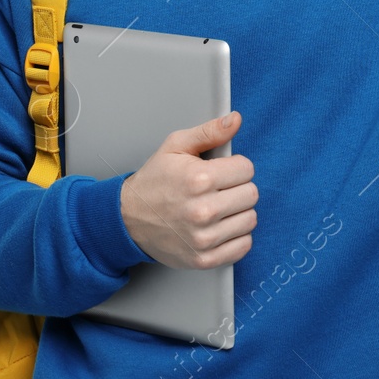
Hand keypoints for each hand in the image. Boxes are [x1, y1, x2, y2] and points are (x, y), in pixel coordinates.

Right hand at [120, 110, 256, 269]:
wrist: (127, 218)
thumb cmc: (153, 181)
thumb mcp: (175, 147)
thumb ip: (209, 132)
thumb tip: (234, 120)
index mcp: (198, 179)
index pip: (247, 169)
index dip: (236, 167)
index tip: (222, 172)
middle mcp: (203, 210)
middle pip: (251, 194)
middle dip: (238, 188)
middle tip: (219, 190)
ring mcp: (204, 238)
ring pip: (250, 219)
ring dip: (238, 212)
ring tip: (217, 208)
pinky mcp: (204, 259)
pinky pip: (243, 246)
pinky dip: (236, 236)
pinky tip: (219, 227)